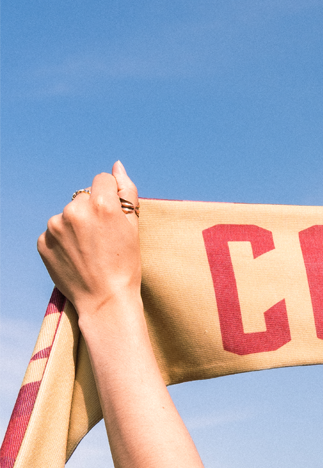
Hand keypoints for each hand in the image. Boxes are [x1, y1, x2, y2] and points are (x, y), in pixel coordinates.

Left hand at [37, 162, 141, 321]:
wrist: (106, 301)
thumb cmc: (126, 266)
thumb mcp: (134, 228)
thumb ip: (126, 192)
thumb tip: (117, 165)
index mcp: (101, 204)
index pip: (102, 181)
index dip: (111, 197)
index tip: (114, 218)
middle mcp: (75, 210)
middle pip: (83, 198)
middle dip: (92, 212)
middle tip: (103, 241)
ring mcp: (55, 226)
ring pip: (67, 216)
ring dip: (76, 227)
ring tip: (89, 252)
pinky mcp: (43, 241)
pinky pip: (54, 233)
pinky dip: (64, 242)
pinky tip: (77, 258)